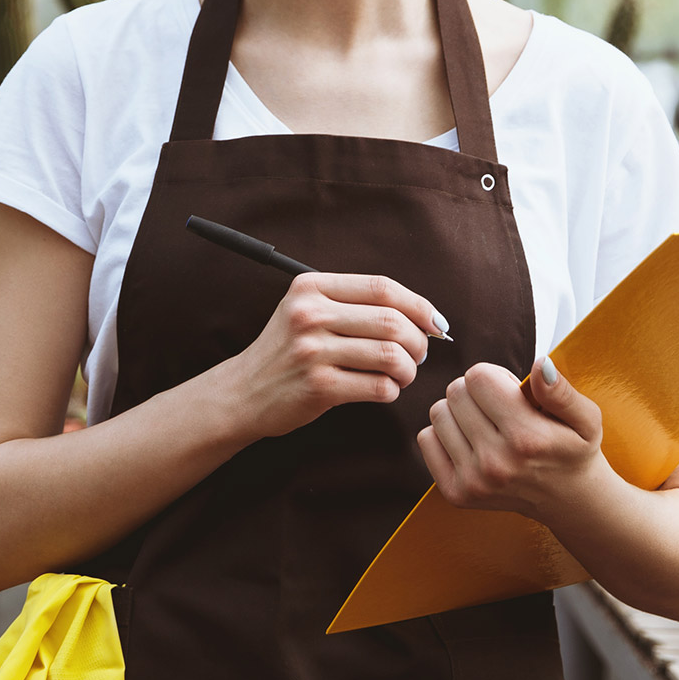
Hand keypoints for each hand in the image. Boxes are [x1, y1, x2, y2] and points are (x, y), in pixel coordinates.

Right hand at [232, 273, 444, 438]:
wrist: (242, 392)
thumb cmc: (286, 350)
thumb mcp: (306, 310)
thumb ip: (352, 303)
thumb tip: (421, 314)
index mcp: (311, 287)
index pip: (382, 287)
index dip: (419, 305)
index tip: (436, 323)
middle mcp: (310, 314)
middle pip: (391, 321)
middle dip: (418, 341)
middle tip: (419, 354)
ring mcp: (312, 351)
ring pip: (390, 355)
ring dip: (408, 369)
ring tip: (403, 374)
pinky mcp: (318, 387)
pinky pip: (378, 386)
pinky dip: (392, 390)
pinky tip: (385, 389)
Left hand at [416, 357, 603, 516]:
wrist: (568, 500)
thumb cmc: (573, 451)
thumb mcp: (585, 418)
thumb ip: (560, 390)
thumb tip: (541, 363)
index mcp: (527, 438)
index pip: (477, 377)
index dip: (494, 376)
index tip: (510, 392)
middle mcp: (496, 462)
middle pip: (455, 392)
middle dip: (475, 391)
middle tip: (499, 408)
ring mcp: (473, 481)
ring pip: (438, 413)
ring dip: (458, 412)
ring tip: (486, 425)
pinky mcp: (456, 492)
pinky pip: (426, 440)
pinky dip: (443, 434)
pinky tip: (470, 441)